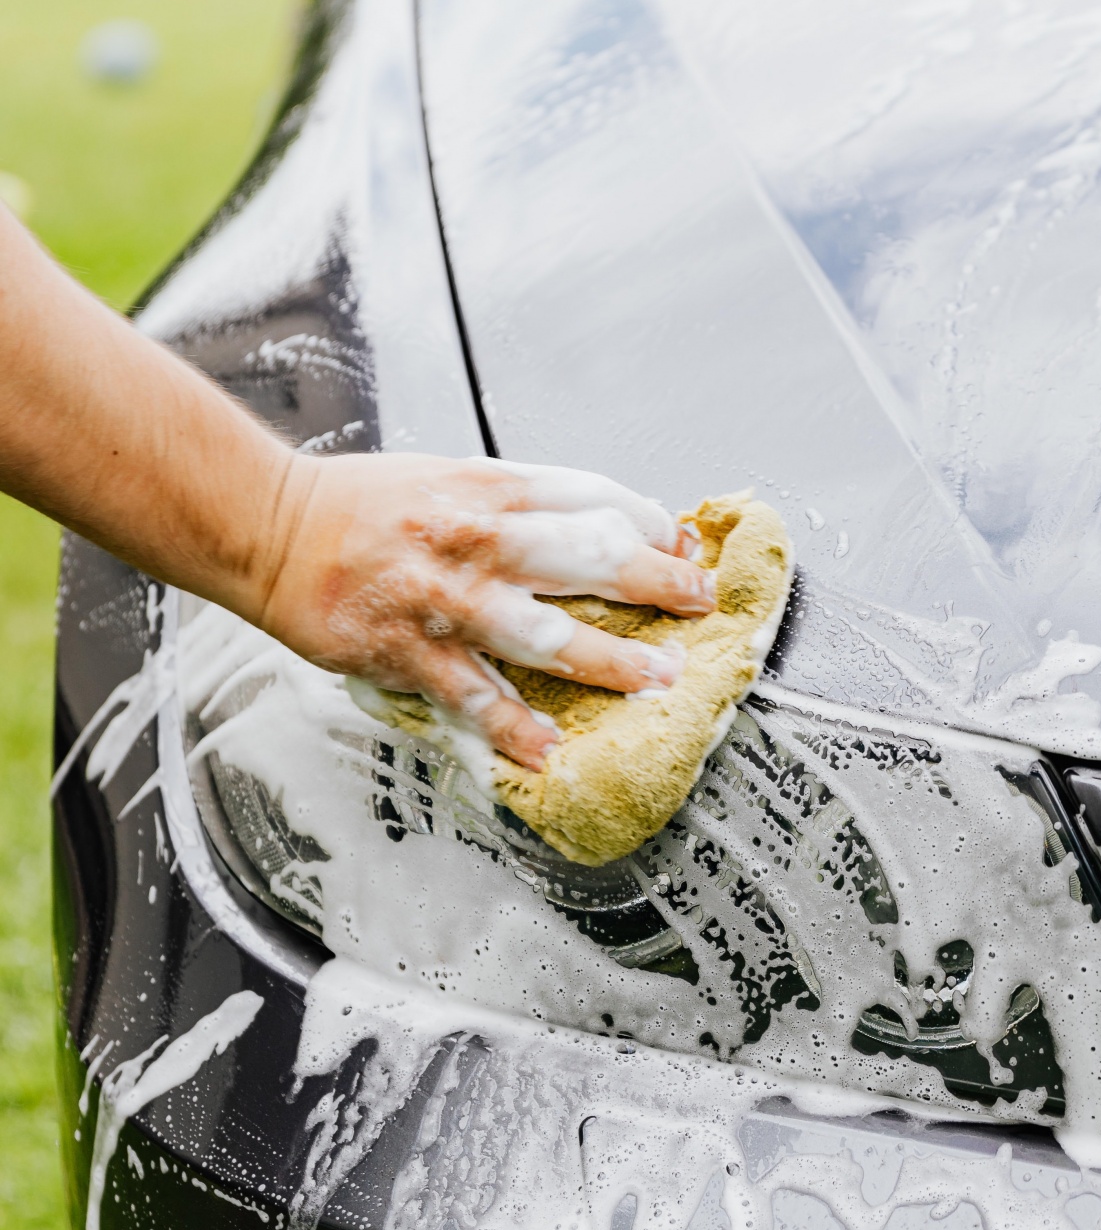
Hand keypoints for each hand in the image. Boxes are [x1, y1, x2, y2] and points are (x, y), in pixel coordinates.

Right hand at [252, 454, 715, 772]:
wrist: (270, 524)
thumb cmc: (364, 503)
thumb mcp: (453, 478)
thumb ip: (521, 505)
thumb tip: (599, 527)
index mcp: (490, 487)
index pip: (592, 498)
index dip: (649, 523)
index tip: (685, 548)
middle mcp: (475, 537)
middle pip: (585, 556)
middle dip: (654, 583)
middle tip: (702, 605)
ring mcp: (443, 597)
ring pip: (543, 632)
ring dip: (608, 660)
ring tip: (658, 682)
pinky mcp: (406, 649)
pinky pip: (472, 695)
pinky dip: (513, 727)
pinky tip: (549, 750)